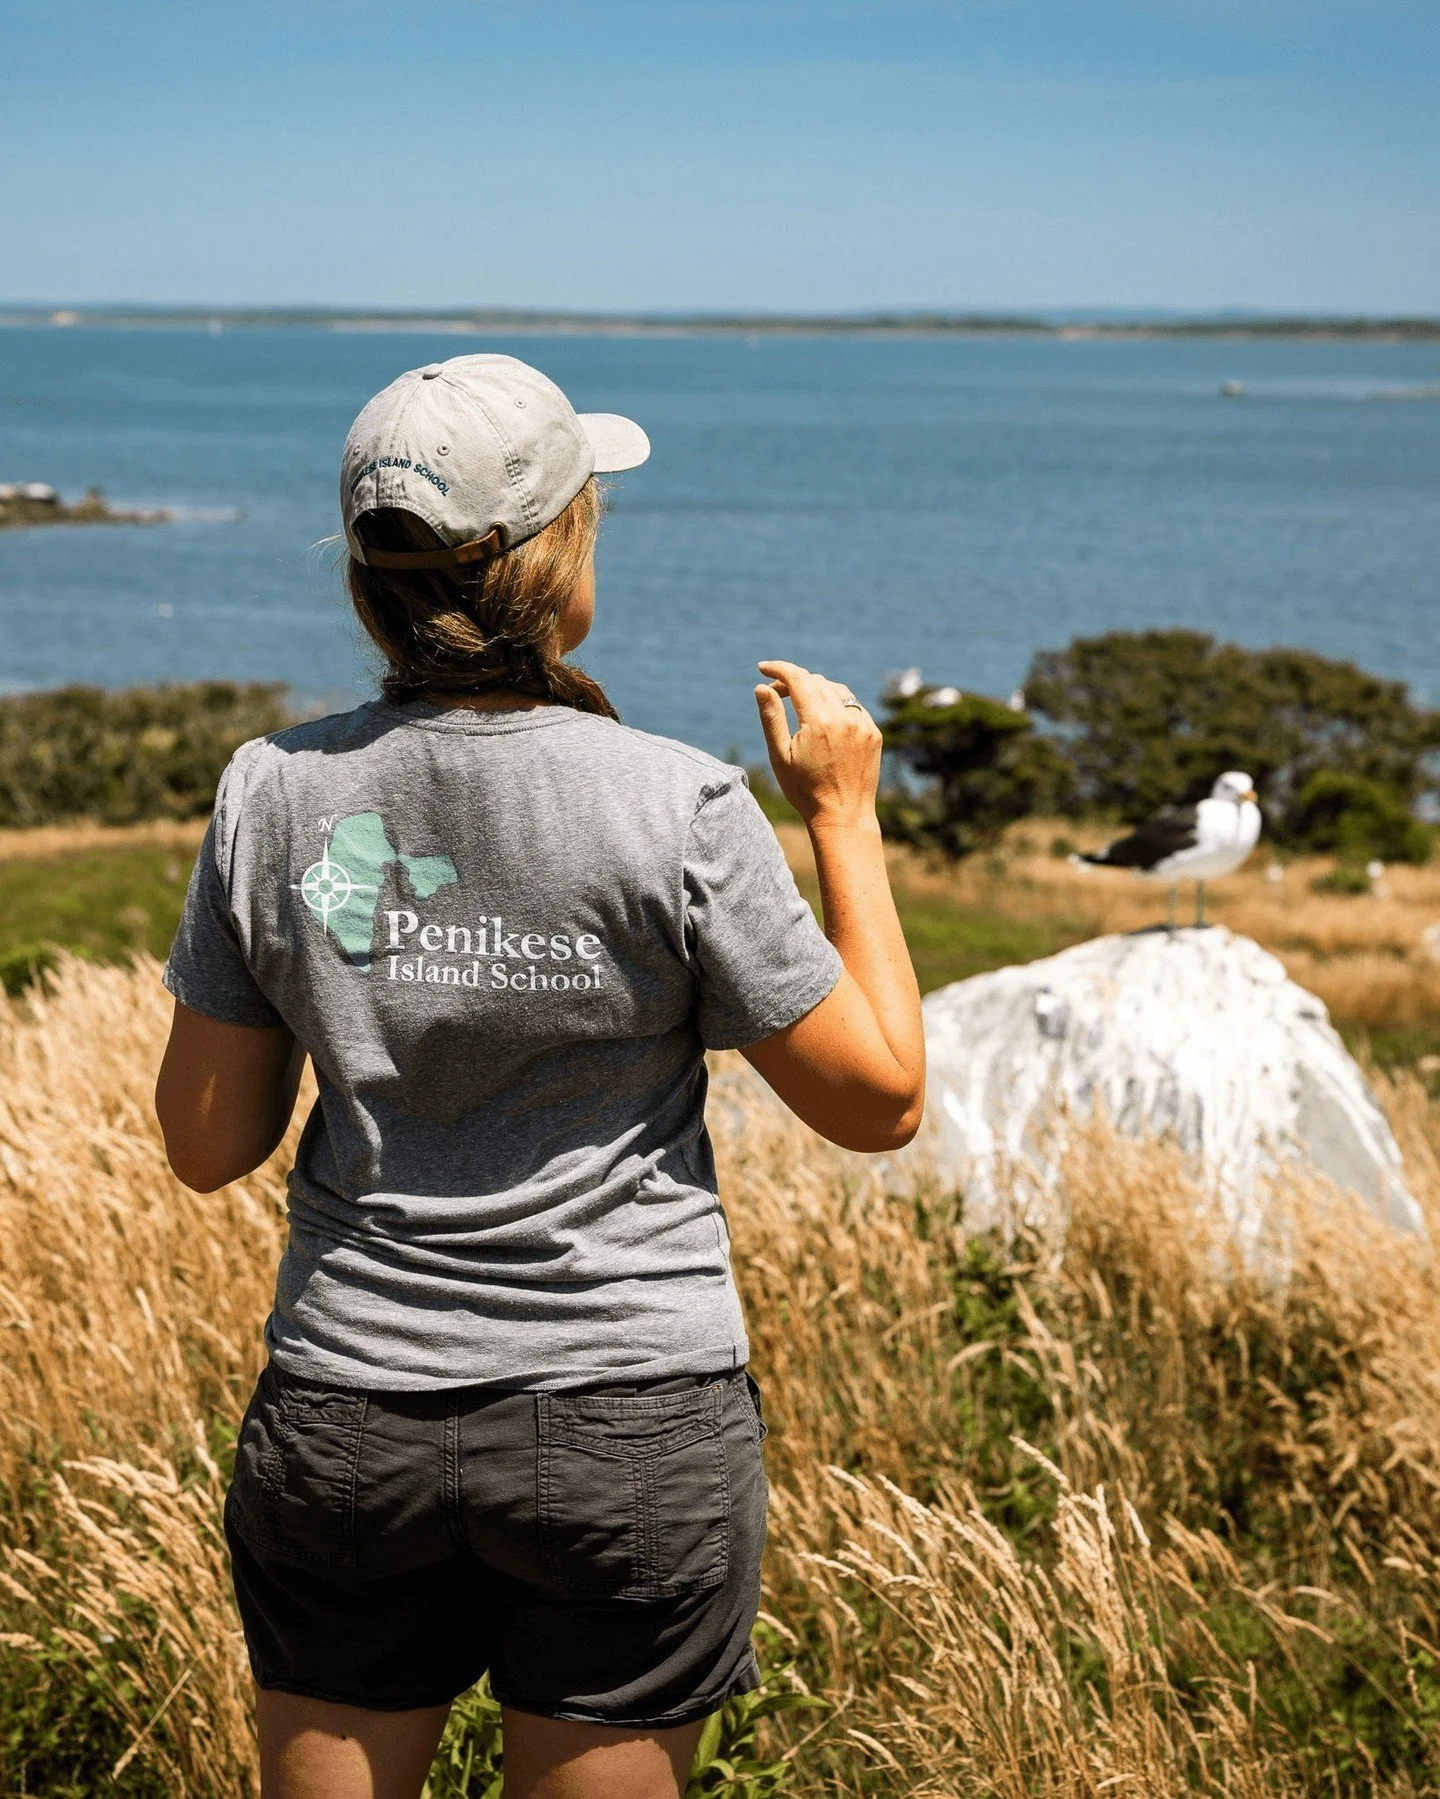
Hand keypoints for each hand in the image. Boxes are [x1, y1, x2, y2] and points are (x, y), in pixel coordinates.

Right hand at [754, 660, 881, 829]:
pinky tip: (824, 717)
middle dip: (793, 681)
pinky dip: (836, 703)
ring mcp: (863, 724)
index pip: (797, 678)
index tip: (763, 667)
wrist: (843, 817)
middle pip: (816, 681)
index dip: (778, 669)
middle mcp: (844, 717)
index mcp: (819, 721)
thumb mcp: (780, 755)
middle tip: (776, 693)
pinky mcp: (873, 734)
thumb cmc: (805, 791)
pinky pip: (853, 706)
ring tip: (799, 703)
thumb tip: (762, 687)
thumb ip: (771, 718)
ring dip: (816, 689)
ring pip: (837, 690)